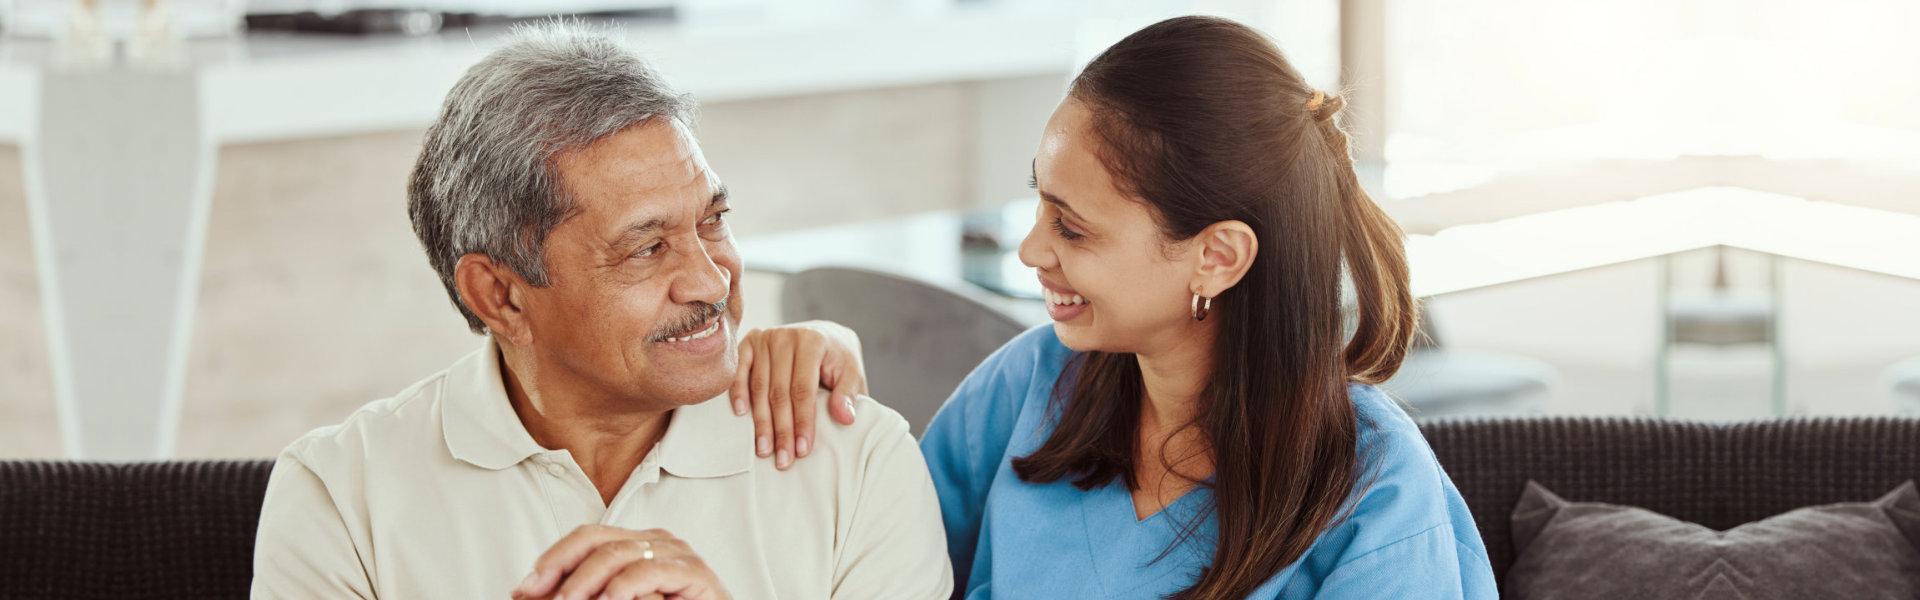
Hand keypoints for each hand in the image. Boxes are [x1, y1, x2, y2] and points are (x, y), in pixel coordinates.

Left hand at [511, 526, 728, 599]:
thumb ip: (579, 597)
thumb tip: (524, 594)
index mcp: (636, 545)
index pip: (586, 537)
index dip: (552, 559)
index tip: (523, 589)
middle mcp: (656, 542)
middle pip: (597, 539)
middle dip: (561, 566)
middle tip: (539, 596)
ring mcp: (678, 555)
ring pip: (619, 554)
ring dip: (585, 582)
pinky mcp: (696, 575)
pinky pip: (651, 571)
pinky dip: (623, 587)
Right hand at [730, 320, 866, 469]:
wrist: (825, 335)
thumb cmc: (838, 360)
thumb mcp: (851, 373)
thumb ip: (848, 394)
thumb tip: (845, 418)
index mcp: (813, 342)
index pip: (803, 389)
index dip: (802, 421)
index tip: (802, 450)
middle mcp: (786, 337)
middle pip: (779, 392)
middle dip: (781, 430)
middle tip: (782, 460)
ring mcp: (765, 338)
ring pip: (759, 387)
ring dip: (761, 422)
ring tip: (764, 450)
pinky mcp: (750, 343)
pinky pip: (739, 370)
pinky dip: (738, 392)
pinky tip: (741, 414)